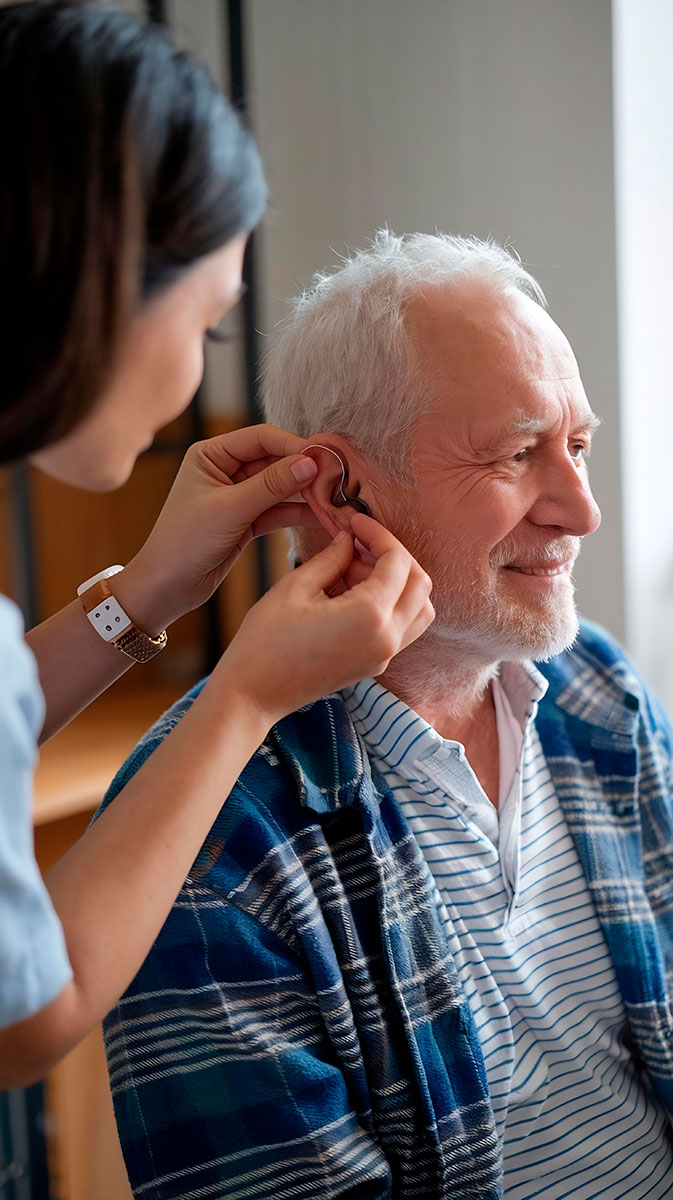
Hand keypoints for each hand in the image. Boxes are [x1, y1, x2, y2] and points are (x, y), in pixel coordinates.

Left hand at [116, 425, 320, 631]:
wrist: (167, 587)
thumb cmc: (184, 542)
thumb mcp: (229, 509)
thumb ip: (271, 485)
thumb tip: (309, 462)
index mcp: (211, 454)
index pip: (261, 438)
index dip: (293, 445)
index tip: (322, 458)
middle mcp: (225, 469)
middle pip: (275, 460)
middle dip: (303, 470)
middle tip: (335, 478)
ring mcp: (238, 496)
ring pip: (280, 487)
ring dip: (304, 492)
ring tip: (334, 497)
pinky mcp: (247, 520)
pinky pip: (278, 510)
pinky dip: (297, 513)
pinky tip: (321, 515)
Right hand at [216, 515, 434, 725]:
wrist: (254, 693)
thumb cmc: (266, 640)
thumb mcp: (296, 587)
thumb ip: (332, 558)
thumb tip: (349, 539)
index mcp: (370, 616)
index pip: (398, 562)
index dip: (379, 534)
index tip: (356, 522)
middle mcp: (387, 639)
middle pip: (420, 584)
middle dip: (394, 556)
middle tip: (359, 542)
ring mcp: (385, 656)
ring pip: (420, 608)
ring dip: (399, 581)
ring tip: (357, 568)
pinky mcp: (376, 664)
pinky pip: (403, 627)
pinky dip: (392, 603)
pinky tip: (355, 592)